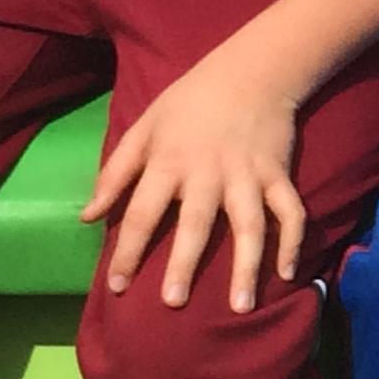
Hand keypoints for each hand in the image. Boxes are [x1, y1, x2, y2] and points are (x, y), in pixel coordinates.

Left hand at [83, 41, 307, 311]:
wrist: (252, 72)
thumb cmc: (189, 103)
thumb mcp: (143, 127)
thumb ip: (115, 172)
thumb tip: (87, 217)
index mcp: (169, 162)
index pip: (140, 214)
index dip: (126, 252)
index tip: (117, 287)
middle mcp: (209, 173)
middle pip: (195, 224)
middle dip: (184, 264)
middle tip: (173, 303)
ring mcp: (248, 175)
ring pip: (249, 226)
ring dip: (247, 266)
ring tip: (241, 306)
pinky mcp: (279, 174)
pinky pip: (290, 212)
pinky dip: (292, 242)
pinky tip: (285, 273)